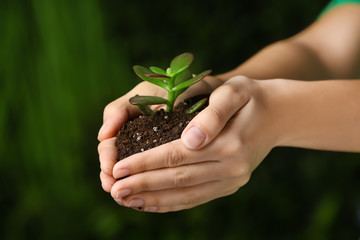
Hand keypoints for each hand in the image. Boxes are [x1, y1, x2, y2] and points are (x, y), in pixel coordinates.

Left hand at [110, 76, 282, 211]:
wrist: (279, 114)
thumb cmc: (250, 97)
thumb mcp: (235, 92)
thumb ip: (213, 115)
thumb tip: (191, 141)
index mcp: (230, 144)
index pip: (177, 156)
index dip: (145, 163)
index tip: (117, 168)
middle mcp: (232, 168)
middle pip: (178, 179)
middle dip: (142, 185)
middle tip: (113, 190)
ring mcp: (232, 181)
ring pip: (186, 195)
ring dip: (153, 199)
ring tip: (125, 200)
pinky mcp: (229, 185)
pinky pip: (196, 198)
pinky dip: (172, 203)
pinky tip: (151, 204)